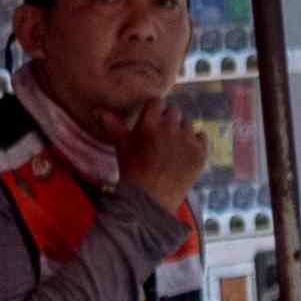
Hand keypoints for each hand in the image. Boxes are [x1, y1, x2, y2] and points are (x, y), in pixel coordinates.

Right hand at [117, 91, 218, 218]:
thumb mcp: (121, 147)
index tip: (151, 116)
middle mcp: (171, 128)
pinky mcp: (201, 152)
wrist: (151, 199)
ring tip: (173, 141)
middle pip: (174, 110)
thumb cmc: (132, 171)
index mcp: (149, 125)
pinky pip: (201, 136)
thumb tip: (99, 111)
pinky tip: (185, 149)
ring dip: (181, 128)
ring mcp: (188, 140)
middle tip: (162, 131)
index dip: (154, 108)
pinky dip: (195, 140)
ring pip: (188, 122)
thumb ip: (114, 126)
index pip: (157, 102)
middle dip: (168, 117)